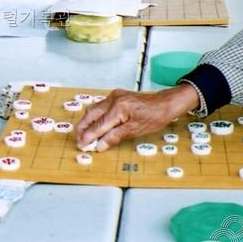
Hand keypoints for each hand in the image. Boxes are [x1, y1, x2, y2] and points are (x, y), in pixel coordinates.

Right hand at [75, 84, 199, 151]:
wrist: (164, 104)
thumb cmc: (154, 117)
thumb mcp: (134, 130)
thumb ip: (114, 137)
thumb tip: (99, 145)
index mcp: (118, 108)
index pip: (98, 125)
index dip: (88, 136)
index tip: (81, 145)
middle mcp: (113, 99)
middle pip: (91, 114)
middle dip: (83, 128)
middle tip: (78, 140)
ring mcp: (114, 96)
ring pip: (94, 109)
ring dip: (88, 122)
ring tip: (83, 135)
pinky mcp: (117, 96)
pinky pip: (101, 107)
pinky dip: (95, 117)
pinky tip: (94, 125)